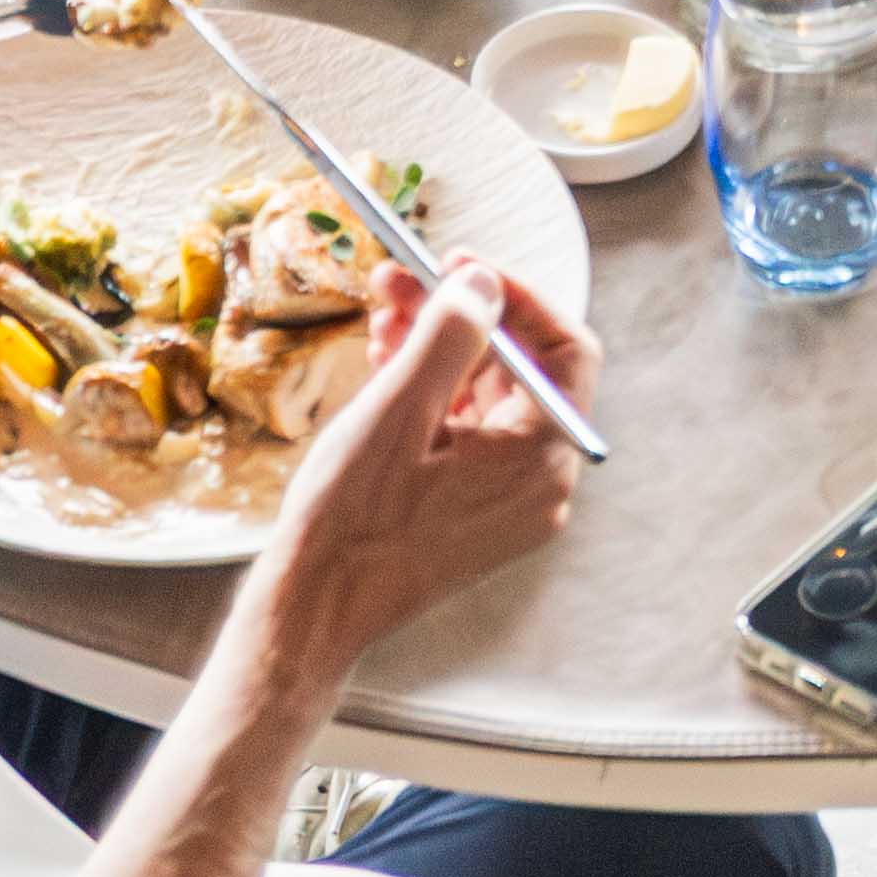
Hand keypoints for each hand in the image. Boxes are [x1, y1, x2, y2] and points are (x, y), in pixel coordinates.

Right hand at [250, 264, 589, 679]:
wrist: (312, 611)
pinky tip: (385, 364)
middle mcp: (539, 484)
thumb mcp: (399, 410)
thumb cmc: (353, 520)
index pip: (563, 351)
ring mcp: (507, 503)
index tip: (459, 266)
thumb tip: (485, 283)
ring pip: (484, 399)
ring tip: (380, 314)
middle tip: (399, 279)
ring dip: (435, 350)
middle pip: (516, 371)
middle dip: (457, 317)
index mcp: (540, 459)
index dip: (515, 297)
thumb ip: (451, 335)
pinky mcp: (472, 512)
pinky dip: (429, 396)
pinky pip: (465, 435)